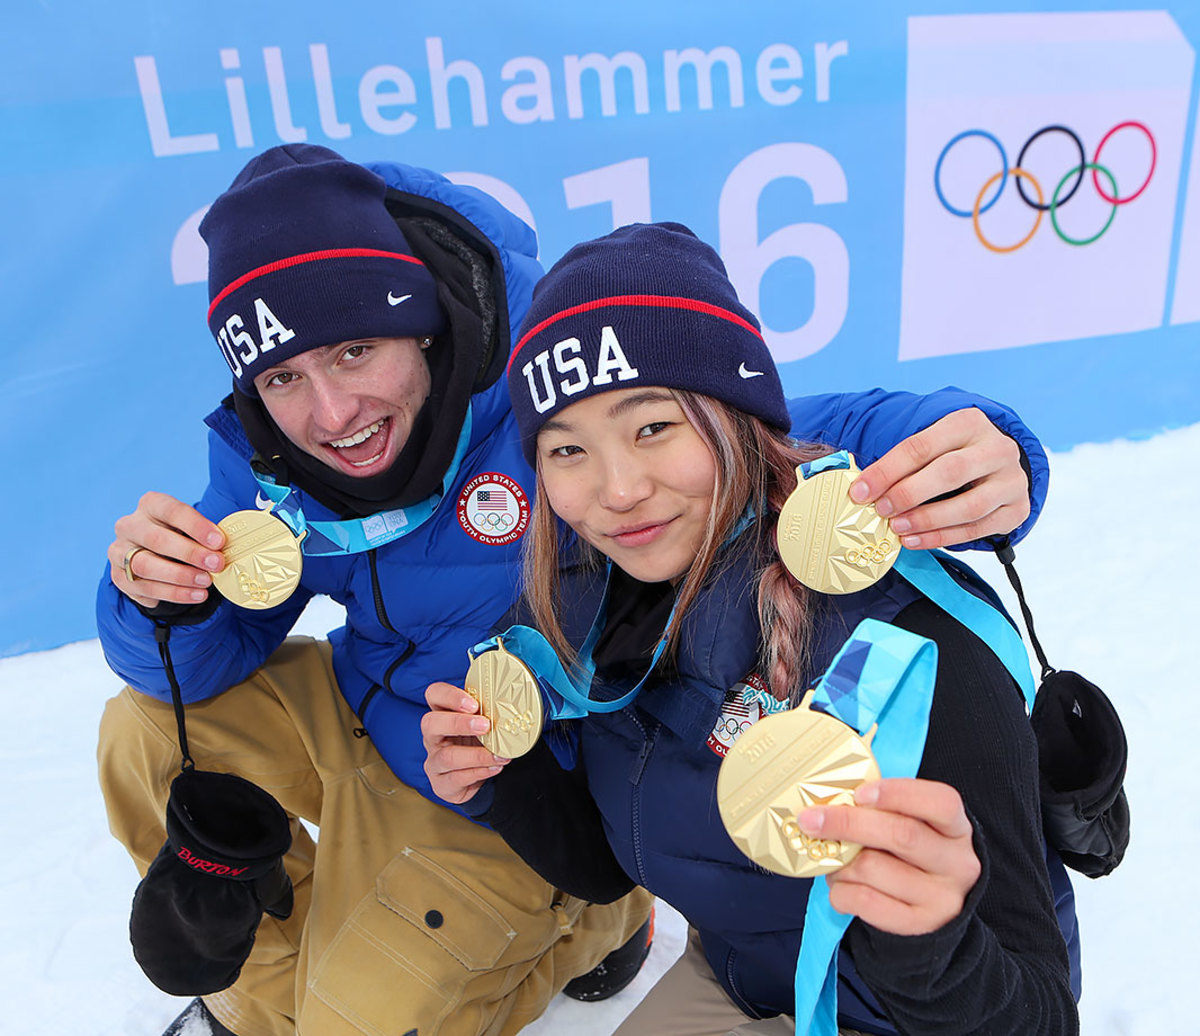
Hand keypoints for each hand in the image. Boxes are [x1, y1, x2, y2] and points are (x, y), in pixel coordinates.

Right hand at [108, 492, 226, 608]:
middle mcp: (129, 525)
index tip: (219, 541)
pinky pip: (144, 588)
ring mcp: (119, 551)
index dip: (197, 526)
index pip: (172, 511)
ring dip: (180, 577)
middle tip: (216, 564)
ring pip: (145, 566)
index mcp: (150, 505)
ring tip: (206, 583)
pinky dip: (172, 594)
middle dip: (190, 553)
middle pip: (156, 539)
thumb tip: (224, 549)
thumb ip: (205, 535)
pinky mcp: (118, 576)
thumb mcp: (191, 527)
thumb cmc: (180, 535)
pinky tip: (195, 595)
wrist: (154, 553)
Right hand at [422, 682, 509, 803]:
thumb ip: (489, 712)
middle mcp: (433, 737)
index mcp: (441, 714)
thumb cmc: (477, 743)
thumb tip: (515, 700)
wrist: (474, 778)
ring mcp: (434, 761)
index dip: (450, 696)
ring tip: (499, 754)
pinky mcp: (441, 784)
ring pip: (447, 757)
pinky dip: (479, 772)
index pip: (434, 694)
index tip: (474, 703)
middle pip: (430, 723)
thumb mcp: (481, 724)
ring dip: (477, 755)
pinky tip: (495, 767)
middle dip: (458, 723)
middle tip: (485, 725)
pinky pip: (457, 778)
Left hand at [798, 778, 980, 935]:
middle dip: (848, 822)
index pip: (941, 802)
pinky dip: (841, 891)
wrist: (933, 912)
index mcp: (956, 828)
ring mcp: (941, 898)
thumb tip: (831, 801)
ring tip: (830, 858)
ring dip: (840, 861)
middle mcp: (957, 864)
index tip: (859, 793)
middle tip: (810, 819)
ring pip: (874, 868)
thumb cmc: (911, 855)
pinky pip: (866, 902)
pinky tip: (838, 885)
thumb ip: (884, 810)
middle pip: (901, 835)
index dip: (898, 793)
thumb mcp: (913, 826)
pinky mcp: (919, 925)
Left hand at [849, 408, 1029, 548]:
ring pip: (969, 506)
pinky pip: (978, 529)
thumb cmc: (951, 453)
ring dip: (927, 520)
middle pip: (950, 472)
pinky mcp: (1017, 509)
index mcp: (968, 422)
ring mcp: (1012, 480)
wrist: (996, 464)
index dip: (887, 470)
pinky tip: (915, 540)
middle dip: (909, 494)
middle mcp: (997, 448)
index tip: (860, 491)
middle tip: (881, 510)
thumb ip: (899, 461)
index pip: (921, 446)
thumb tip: (859, 487)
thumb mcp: (930, 443)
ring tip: (897, 528)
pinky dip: (942, 537)